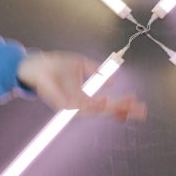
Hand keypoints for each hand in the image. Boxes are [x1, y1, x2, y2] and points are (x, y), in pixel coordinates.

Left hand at [16, 51, 146, 121]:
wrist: (34, 64)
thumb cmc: (55, 64)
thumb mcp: (80, 64)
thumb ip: (95, 70)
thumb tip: (112, 80)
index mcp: (85, 96)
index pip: (108, 104)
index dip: (124, 105)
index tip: (140, 104)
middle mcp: (80, 103)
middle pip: (106, 110)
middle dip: (124, 110)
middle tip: (141, 111)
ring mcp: (71, 105)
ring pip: (96, 110)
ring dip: (112, 108)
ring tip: (126, 106)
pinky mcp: (61, 104)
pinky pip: (79, 107)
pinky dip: (93, 106)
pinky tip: (105, 101)